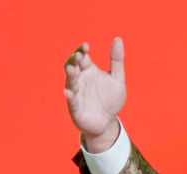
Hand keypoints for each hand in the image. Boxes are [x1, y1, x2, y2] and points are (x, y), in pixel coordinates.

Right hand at [63, 37, 125, 151]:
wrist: (108, 122)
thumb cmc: (110, 99)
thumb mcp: (117, 79)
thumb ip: (117, 60)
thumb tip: (118, 39)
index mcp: (88, 70)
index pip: (82, 57)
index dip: (81, 51)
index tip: (86, 46)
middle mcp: (80, 80)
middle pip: (73, 67)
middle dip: (75, 61)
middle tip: (79, 57)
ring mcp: (76, 93)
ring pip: (71, 82)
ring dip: (71, 76)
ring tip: (72, 69)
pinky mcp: (75, 108)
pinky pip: (71, 101)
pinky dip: (69, 97)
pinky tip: (68, 92)